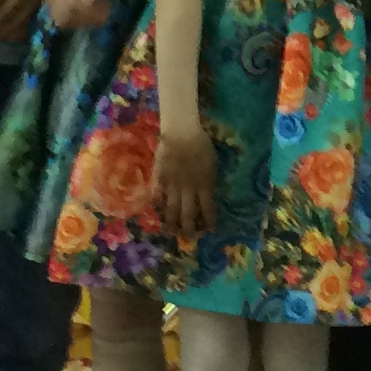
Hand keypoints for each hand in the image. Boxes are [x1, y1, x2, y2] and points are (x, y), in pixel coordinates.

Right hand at [159, 124, 216, 247]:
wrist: (181, 132)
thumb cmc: (201, 145)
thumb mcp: (212, 164)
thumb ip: (209, 180)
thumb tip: (207, 193)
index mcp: (204, 185)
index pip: (208, 209)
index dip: (209, 221)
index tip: (209, 230)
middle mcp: (188, 190)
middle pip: (188, 215)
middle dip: (189, 229)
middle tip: (189, 237)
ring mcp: (172, 185)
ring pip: (171, 210)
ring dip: (171, 223)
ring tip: (170, 231)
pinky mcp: (159, 179)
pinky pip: (157, 197)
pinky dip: (158, 205)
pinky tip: (158, 211)